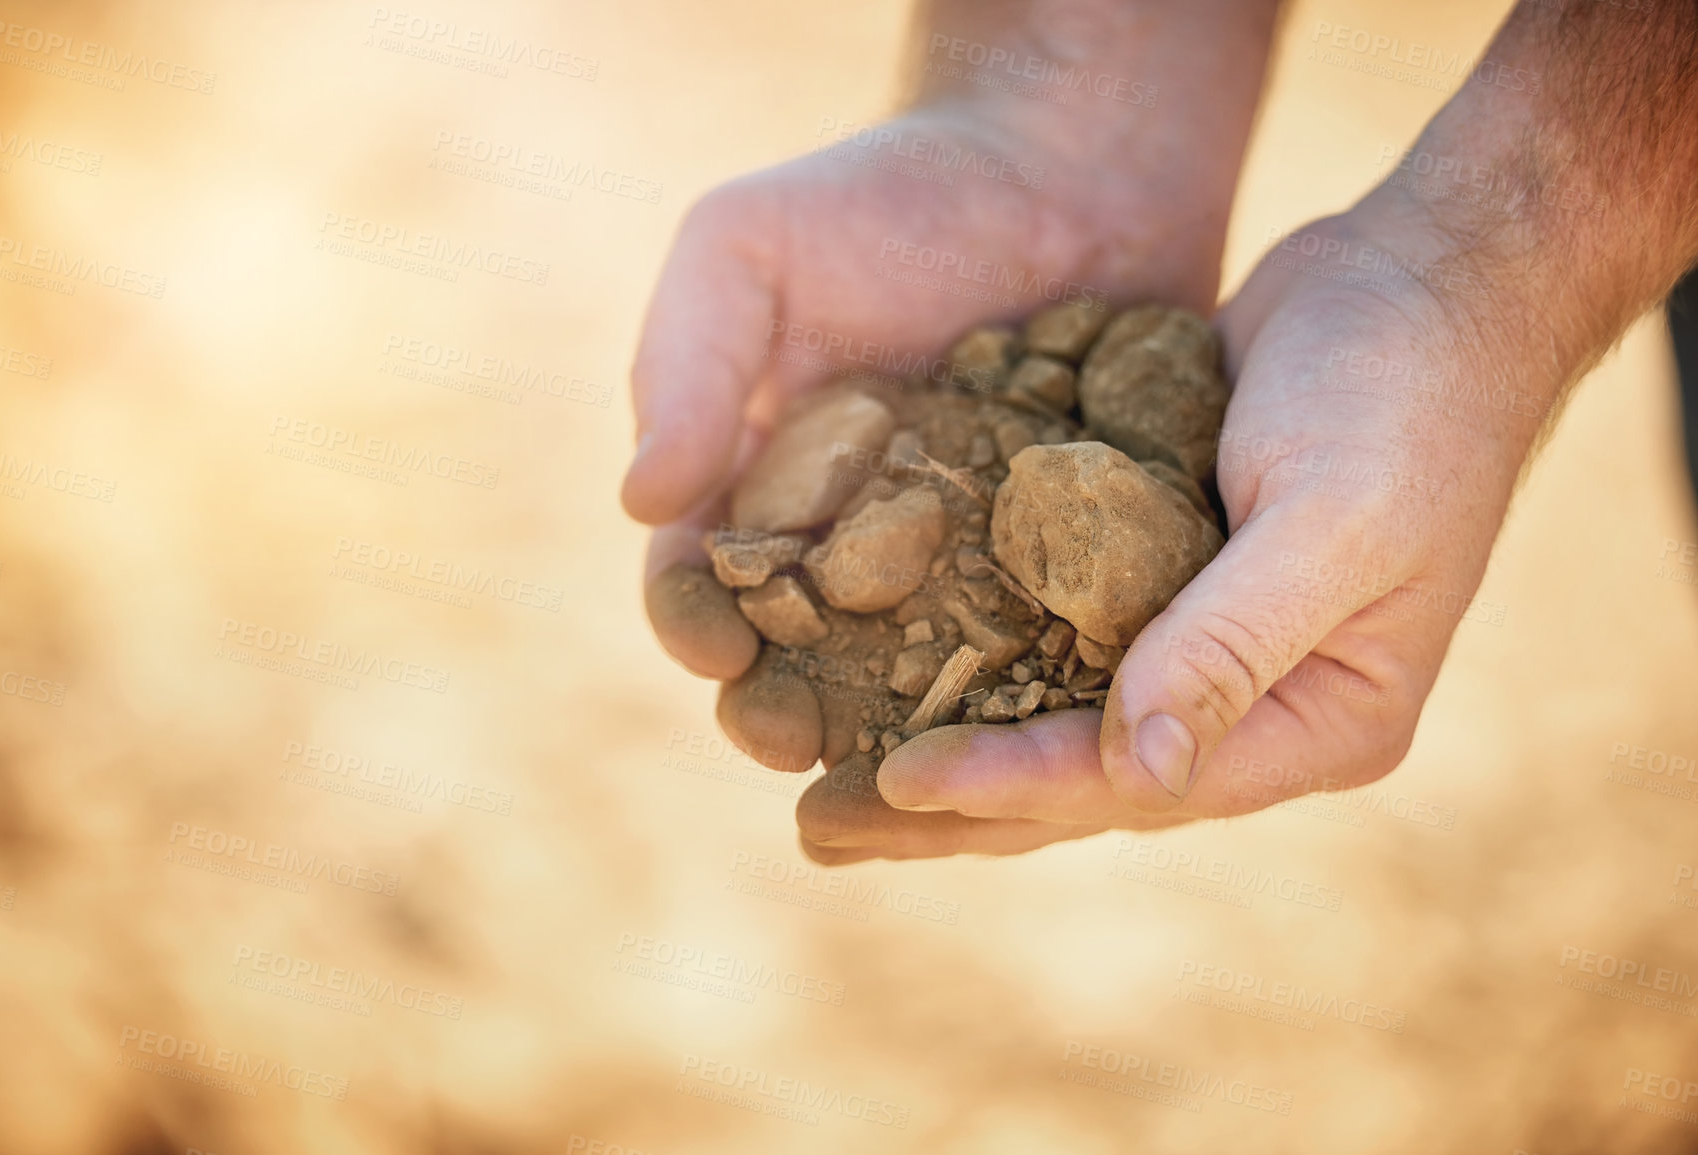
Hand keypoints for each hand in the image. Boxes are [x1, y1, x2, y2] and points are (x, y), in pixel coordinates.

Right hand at [627, 93, 1246, 767]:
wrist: (1064, 157)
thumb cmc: (888, 194)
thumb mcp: (746, 249)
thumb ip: (683, 365)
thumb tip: (643, 502)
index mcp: (758, 491)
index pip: (700, 585)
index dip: (695, 626)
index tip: (717, 650)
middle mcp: (852, 549)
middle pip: (799, 661)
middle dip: (783, 709)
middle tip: (798, 739)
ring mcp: (961, 568)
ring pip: (915, 683)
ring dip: (898, 734)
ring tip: (907, 765)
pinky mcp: (1064, 567)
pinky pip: (1039, 649)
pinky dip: (1027, 694)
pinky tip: (1030, 721)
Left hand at [800, 191, 1543, 861]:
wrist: (1424, 278)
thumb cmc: (1406, 393)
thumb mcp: (1335, 519)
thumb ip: (1235, 643)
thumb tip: (1138, 772)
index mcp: (1322, 723)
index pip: (1141, 780)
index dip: (1015, 783)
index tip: (895, 781)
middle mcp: (1258, 704)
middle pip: (1080, 778)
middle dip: (953, 806)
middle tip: (819, 829)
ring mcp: (1205, 643)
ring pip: (1052, 716)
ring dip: (945, 742)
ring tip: (823, 778)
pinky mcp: (1157, 574)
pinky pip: (1050, 634)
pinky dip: (972, 653)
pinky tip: (880, 658)